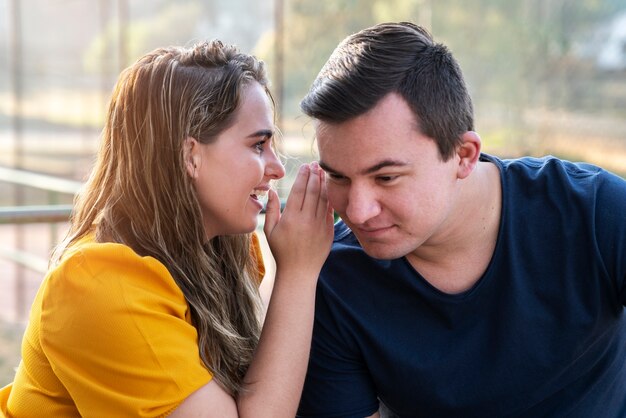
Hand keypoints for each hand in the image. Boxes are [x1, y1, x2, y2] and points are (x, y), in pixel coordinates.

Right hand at [263, 162, 333, 278]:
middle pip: (312, 191)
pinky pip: (329, 210)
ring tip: (322, 171)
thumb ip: (271, 210)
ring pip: (323, 198)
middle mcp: (307, 220)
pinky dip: (329, 197)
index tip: (305, 166)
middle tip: (315, 163)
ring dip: (323, 183)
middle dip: (314, 175)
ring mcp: (320, 225)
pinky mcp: (329, 231)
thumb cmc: (281, 251)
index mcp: (291, 218)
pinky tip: (328, 188)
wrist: (299, 271)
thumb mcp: (270, 231)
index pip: (299, 190)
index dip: (302, 176)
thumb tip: (272, 191)